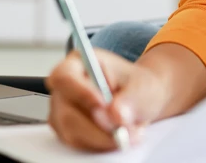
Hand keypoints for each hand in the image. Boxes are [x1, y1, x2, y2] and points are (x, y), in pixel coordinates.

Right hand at [45, 49, 169, 151]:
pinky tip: (119, 135)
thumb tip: (115, 115)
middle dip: (98, 126)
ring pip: (72, 132)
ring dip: (103, 137)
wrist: (140, 101)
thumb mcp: (142, 86)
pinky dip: (101, 143)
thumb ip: (130, 98)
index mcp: (79, 63)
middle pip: (66, 111)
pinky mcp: (67, 130)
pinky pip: (78, 142)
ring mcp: (63, 110)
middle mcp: (65, 87)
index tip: (103, 104)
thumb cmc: (136, 86)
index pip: (65, 77)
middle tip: (124, 130)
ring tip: (130, 131)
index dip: (80, 92)